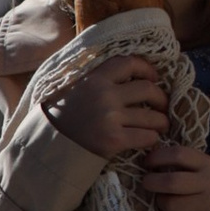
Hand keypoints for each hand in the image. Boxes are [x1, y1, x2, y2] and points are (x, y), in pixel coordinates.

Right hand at [51, 54, 169, 159]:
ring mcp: (110, 118)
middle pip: (148, 89)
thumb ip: (96, 79)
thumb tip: (123, 71)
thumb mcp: (74, 89)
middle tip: (162, 105)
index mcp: (95, 79)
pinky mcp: (114, 140)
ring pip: (152, 116)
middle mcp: (105, 95)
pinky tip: (150, 139)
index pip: (129, 63)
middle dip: (161, 98)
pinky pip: (147, 136)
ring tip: (161, 124)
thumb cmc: (61, 118)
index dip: (146, 69)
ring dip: (161, 121)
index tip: (153, 77)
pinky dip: (152, 138)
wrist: (47, 147)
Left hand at [134, 139, 209, 210]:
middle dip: (152, 182)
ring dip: (160, 202)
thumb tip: (150, 162)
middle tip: (147, 182)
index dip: (158, 157)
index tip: (147, 162)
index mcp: (208, 164)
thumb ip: (183, 163)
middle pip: (172, 182)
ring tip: (161, 200)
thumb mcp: (205, 166)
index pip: (179, 155)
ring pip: (172, 205)